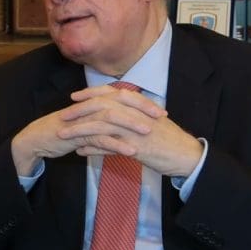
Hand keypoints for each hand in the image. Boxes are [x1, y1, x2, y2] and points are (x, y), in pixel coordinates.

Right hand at [10, 85, 167, 175]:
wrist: (39, 139)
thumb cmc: (67, 131)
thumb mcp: (89, 123)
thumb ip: (107, 121)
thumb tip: (129, 122)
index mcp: (96, 102)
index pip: (124, 97)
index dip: (143, 103)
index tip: (161, 111)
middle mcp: (91, 106)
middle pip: (120, 102)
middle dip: (142, 109)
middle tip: (161, 117)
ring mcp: (83, 119)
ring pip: (111, 118)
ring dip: (131, 125)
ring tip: (148, 133)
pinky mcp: (77, 134)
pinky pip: (99, 138)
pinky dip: (115, 144)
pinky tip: (130, 151)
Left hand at [57, 85, 203, 176]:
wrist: (187, 155)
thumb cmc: (171, 140)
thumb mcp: (153, 121)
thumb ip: (136, 114)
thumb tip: (120, 112)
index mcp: (140, 106)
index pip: (111, 93)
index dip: (91, 94)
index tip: (75, 96)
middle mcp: (135, 114)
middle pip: (102, 106)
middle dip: (80, 110)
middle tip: (63, 114)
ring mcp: (135, 130)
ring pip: (101, 125)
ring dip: (80, 129)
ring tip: (64, 134)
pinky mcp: (135, 147)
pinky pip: (109, 146)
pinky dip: (92, 148)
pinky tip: (80, 152)